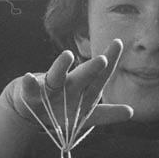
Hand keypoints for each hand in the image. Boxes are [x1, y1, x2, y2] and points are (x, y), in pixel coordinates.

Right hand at [0, 40, 132, 135]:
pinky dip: (29, 83)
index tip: (118, 42)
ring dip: (61, 66)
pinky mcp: (31, 94)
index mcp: (86, 90)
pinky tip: (27, 77)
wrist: (31, 108)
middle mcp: (70, 85)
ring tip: (67, 55)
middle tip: (103, 59)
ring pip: (56, 76)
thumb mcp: (86, 115)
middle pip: (82, 76)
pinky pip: (30, 89)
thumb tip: (131, 112)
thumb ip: (107, 114)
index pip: (101, 76)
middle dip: (92, 69)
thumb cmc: (63, 109)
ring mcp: (50, 87)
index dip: (111, 61)